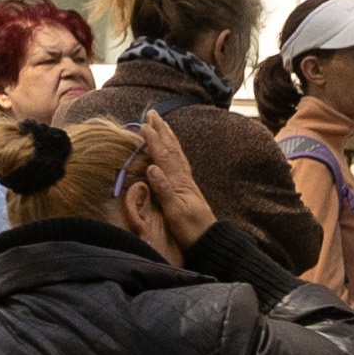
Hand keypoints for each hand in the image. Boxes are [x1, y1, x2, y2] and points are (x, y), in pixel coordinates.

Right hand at [121, 131, 215, 256]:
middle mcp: (184, 178)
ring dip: (168, 137)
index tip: (144, 124)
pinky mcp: (187, 189)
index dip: (154, 140)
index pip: (164, 156)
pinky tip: (172, 149)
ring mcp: (187, 182)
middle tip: (153, 113)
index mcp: (179, 182)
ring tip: (161, 124)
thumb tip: (152, 167)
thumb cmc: (191, 230)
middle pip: (172, 149)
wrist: (210, 241)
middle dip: (162, 130)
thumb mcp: (175, 212)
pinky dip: (173, 151)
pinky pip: (179, 163)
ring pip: (176, 154)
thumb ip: (164, 189)